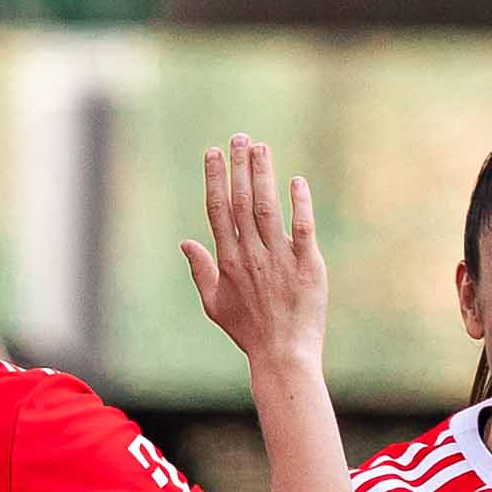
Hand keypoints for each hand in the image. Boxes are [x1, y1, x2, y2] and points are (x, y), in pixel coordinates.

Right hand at [180, 135, 328, 373]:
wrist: (283, 354)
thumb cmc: (249, 332)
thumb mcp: (215, 304)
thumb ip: (201, 270)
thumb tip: (185, 242)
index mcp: (228, 260)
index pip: (218, 210)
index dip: (215, 178)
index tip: (214, 152)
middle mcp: (251, 254)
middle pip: (241, 201)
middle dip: (239, 166)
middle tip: (241, 137)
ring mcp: (279, 259)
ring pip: (267, 208)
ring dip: (263, 176)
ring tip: (262, 148)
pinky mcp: (307, 266)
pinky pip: (302, 229)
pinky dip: (300, 204)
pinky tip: (297, 181)